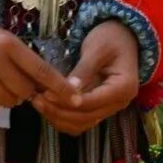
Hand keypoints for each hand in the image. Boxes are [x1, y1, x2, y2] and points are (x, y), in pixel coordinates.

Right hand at [0, 22, 67, 111]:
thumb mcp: (3, 40)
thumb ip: (24, 59)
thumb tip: (47, 84)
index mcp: (8, 44)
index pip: (41, 69)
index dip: (60, 86)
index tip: (74, 97)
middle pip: (26, 90)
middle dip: (26, 90)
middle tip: (15, 81)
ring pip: (9, 101)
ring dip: (9, 97)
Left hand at [32, 20, 139, 134]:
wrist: (121, 37)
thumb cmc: (110, 38)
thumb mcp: (97, 48)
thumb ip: (84, 69)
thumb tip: (69, 88)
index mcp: (124, 87)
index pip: (93, 102)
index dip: (68, 101)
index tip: (47, 94)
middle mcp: (120, 103)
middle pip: (85, 118)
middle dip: (59, 111)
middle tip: (38, 99)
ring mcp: (109, 108)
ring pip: (80, 125)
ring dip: (58, 118)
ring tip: (39, 103)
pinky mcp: (99, 109)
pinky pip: (79, 122)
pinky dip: (62, 119)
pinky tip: (48, 106)